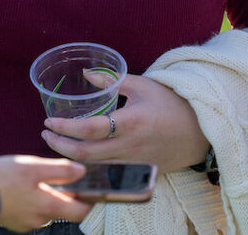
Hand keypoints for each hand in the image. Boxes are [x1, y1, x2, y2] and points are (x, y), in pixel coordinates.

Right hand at [0, 156, 90, 231]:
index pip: (80, 212)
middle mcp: (39, 219)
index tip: (91, 189)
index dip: (89, 201)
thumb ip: (60, 170)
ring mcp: (25, 222)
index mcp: (47, 206)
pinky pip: (31, 210)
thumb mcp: (33, 167)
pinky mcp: (14, 220)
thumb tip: (82, 171)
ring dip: (47, 196)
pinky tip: (23, 186)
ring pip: (46, 210)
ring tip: (37, 178)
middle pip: (63, 211)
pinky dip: (32, 199)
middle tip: (63, 177)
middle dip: (66, 195)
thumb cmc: (0, 178)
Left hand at [40, 74, 210, 174]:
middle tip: (45, 134)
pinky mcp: (138, 172)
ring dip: (70, 158)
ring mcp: (134, 163)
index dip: (63, 127)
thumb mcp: (143, 85)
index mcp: (130, 122)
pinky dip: (89, 168)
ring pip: (93, 168)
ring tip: (58, 144)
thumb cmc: (172, 102)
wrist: (201, 129)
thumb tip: (86, 74)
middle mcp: (130, 146)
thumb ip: (112, 81)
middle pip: (84, 154)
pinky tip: (79, 159)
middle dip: (58, 145)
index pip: (88, 129)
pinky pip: (107, 174)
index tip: (49, 121)